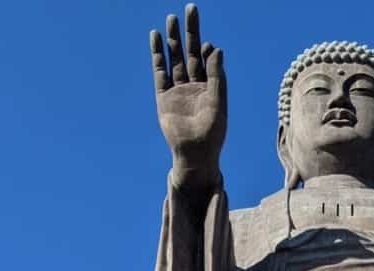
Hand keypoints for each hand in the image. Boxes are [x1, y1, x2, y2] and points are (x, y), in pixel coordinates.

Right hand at [150, 4, 225, 193]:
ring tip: (171, 18)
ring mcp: (178, 90)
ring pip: (175, 58)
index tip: (207, 44)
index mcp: (210, 88)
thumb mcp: (218, 103)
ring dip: (173, 39)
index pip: (208, 61)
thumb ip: (217, 76)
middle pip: (191, 52)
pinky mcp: (164, 96)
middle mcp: (194, 86)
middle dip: (190, 32)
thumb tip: (216, 48)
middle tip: (190, 8)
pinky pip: (160, 71)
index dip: (207, 50)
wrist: (194, 154)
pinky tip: (155, 38)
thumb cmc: (212, 134)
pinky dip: (158, 55)